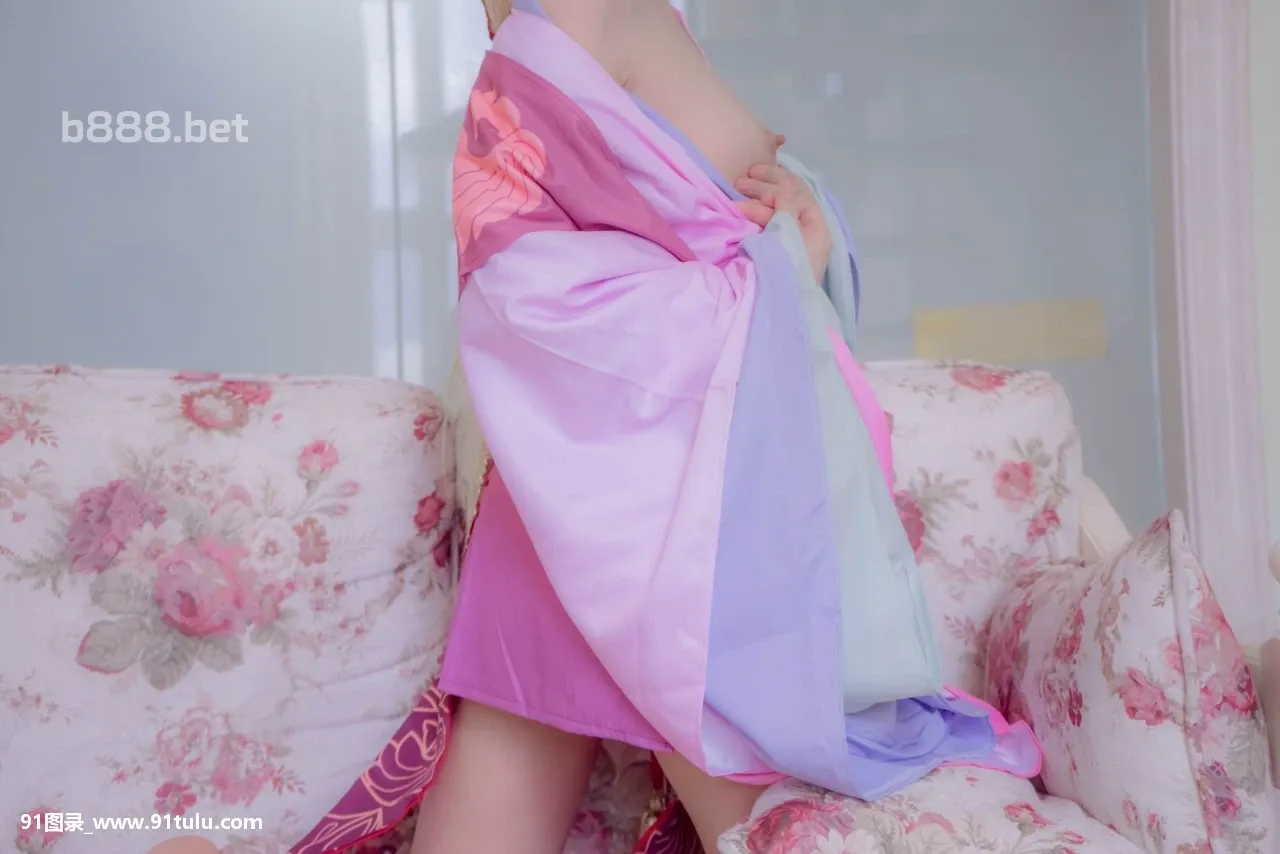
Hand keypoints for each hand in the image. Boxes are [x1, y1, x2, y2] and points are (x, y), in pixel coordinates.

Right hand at [734, 164, 831, 283]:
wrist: (778, 310)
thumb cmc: (787, 267)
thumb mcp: (789, 231)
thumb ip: (787, 204)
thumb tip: (784, 183)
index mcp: (817, 228)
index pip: (799, 193)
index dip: (776, 178)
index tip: (752, 174)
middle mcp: (806, 235)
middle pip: (786, 202)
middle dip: (762, 189)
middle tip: (739, 183)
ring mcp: (791, 246)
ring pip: (774, 215)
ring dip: (754, 205)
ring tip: (734, 204)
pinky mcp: (777, 256)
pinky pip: (768, 229)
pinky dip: (754, 219)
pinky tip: (740, 215)